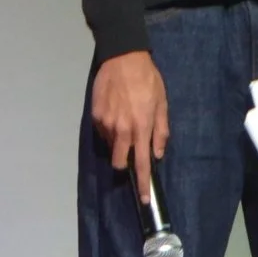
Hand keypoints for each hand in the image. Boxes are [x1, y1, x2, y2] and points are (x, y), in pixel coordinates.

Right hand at [90, 50, 169, 203]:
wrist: (123, 58)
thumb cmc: (148, 80)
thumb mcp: (162, 103)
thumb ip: (160, 131)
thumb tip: (157, 153)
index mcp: (142, 127)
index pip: (142, 164)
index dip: (143, 184)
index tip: (144, 199)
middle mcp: (122, 129)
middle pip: (119, 162)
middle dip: (125, 163)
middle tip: (131, 150)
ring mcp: (106, 123)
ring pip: (110, 146)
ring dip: (117, 143)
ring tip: (124, 121)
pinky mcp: (95, 115)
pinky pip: (102, 132)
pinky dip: (108, 129)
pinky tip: (115, 113)